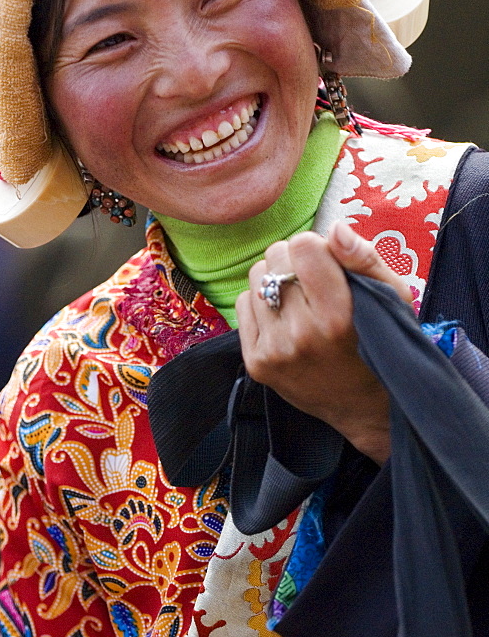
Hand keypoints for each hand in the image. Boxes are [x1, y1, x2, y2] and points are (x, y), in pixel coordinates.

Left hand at [235, 221, 412, 463]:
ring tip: (300, 303)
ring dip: (276, 281)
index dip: (317, 249)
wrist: (366, 408)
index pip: (303, 246)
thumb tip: (334, 228)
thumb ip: (365, 259)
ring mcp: (275, 350)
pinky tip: (285, 321)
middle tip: (313, 284)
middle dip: (295, 262)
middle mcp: (302, 334)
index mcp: (338, 316)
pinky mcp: (256, 362)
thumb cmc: (383, 343)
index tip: (329, 265)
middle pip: (275, 256)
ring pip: (256, 276)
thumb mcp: (393, 299)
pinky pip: (242, 304)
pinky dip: (261, 305)